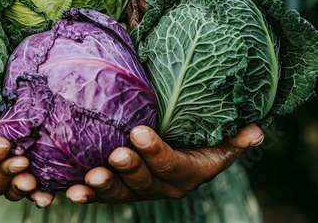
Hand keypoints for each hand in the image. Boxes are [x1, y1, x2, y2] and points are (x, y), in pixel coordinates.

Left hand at [65, 123, 263, 203]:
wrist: (173, 155)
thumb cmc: (195, 143)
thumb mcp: (216, 142)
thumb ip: (232, 139)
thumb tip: (255, 130)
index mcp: (186, 174)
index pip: (171, 165)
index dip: (156, 153)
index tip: (139, 132)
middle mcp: (161, 187)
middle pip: (144, 182)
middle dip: (130, 170)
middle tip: (116, 154)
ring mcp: (136, 190)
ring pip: (120, 193)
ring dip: (104, 187)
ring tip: (90, 178)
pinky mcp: (116, 189)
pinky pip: (99, 195)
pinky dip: (85, 194)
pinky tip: (70, 190)